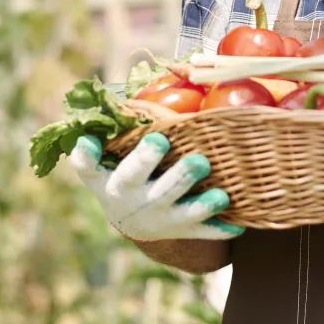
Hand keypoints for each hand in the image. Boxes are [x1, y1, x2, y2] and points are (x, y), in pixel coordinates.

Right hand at [70, 132, 244, 240]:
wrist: (133, 219)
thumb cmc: (125, 172)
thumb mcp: (108, 157)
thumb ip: (110, 129)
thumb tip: (109, 91)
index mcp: (107, 178)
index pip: (88, 168)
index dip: (86, 155)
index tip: (90, 141)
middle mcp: (129, 199)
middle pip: (144, 187)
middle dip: (163, 171)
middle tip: (192, 158)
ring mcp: (157, 217)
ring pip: (179, 212)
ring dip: (201, 205)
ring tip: (221, 195)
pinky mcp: (180, 229)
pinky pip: (202, 231)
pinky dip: (219, 230)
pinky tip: (237, 224)